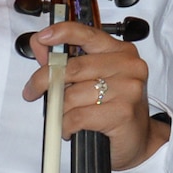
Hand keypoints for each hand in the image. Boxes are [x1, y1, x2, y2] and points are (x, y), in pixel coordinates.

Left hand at [21, 21, 169, 171]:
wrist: (139, 139)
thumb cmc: (115, 109)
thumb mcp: (92, 80)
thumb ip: (67, 62)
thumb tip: (40, 45)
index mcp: (122, 52)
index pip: (88, 34)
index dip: (63, 32)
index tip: (43, 38)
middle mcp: (129, 66)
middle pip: (73, 67)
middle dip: (44, 80)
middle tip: (33, 90)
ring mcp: (128, 88)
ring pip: (72, 95)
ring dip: (59, 110)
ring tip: (64, 116)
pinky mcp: (123, 112)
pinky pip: (78, 116)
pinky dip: (66, 125)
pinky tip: (70, 128)